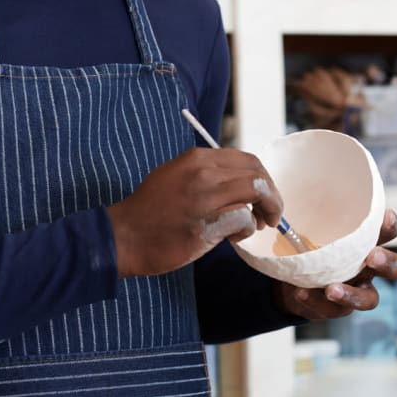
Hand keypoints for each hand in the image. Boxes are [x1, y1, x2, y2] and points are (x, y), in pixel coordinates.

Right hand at [108, 146, 283, 278]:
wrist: (125, 235)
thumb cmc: (151, 210)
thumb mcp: (176, 176)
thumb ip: (207, 174)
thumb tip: (239, 181)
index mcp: (196, 158)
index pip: (247, 160)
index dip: (263, 179)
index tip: (264, 196)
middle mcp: (203, 172)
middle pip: (258, 174)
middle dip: (272, 195)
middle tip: (270, 214)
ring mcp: (205, 197)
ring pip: (256, 192)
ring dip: (264, 211)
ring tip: (255, 226)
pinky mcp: (207, 224)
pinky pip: (243, 219)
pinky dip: (246, 229)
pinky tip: (233, 238)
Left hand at [273, 209, 396, 320]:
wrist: (292, 278)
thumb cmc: (310, 245)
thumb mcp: (313, 228)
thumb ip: (316, 216)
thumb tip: (302, 184)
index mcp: (366, 242)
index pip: (388, 232)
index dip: (390, 226)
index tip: (385, 216)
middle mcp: (368, 267)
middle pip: (396, 268)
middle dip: (387, 262)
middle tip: (372, 257)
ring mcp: (356, 290)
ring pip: (370, 298)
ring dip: (352, 295)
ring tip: (331, 289)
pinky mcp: (338, 308)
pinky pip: (334, 310)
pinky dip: (316, 301)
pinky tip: (301, 292)